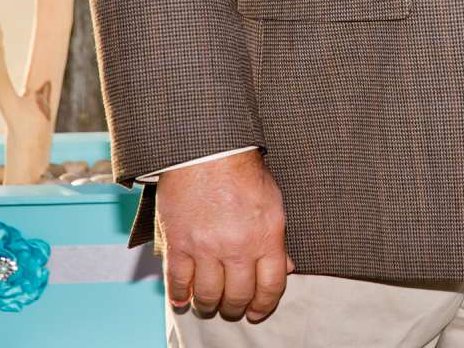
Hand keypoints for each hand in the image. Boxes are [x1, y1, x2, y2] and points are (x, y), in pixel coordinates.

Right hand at [158, 149, 292, 322]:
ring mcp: (206, 248)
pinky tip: (182, 301)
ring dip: (208, 305)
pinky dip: (180, 296)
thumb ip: (277, 239)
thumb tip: (285, 267)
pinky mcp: (178, 244)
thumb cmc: (244, 172)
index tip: (258, 313)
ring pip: (207, 295)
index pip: (271, 286)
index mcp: (266, 236)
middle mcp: (238, 247)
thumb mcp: (273, 203)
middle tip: (232, 309)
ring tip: (208, 305)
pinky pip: (178, 282)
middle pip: (238, 296)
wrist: (208, 151)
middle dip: (236, 308)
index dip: (264, 305)